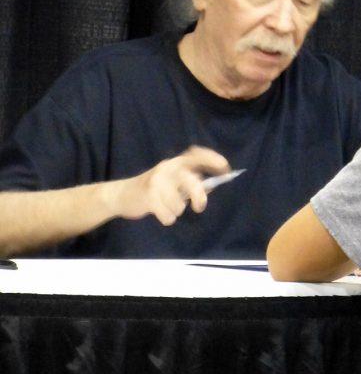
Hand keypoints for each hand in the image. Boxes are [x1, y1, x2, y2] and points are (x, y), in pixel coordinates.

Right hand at [110, 146, 229, 225]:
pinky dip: (167, 219)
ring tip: (167, 207)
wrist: (121, 195)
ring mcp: (156, 182)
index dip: (212, 159)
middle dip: (199, 196)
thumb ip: (189, 182)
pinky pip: (168, 215)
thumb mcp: (171, 182)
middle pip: (191, 181)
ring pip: (179, 203)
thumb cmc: (152, 189)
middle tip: (200, 208)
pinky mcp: (148, 196)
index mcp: (174, 163)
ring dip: (176, 211)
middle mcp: (166, 168)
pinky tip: (159, 213)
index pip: (195, 155)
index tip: (225, 168)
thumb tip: (211, 186)